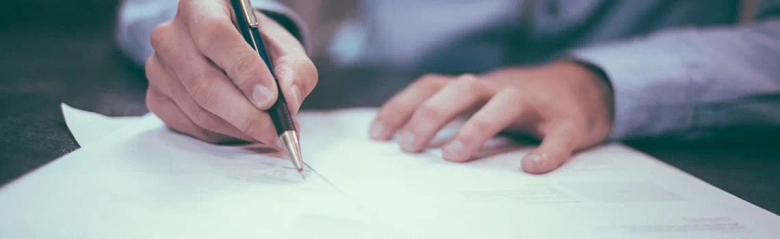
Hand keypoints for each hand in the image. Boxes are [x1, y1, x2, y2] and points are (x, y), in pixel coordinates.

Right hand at [145, 0, 316, 143]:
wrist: (234, 54)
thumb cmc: (260, 46)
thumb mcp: (286, 50)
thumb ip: (295, 71)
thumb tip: (289, 101)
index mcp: (202, 5)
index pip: (216, 36)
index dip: (243, 69)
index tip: (270, 98)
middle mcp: (171, 33)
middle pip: (203, 81)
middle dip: (246, 114)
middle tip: (277, 131)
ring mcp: (158, 66)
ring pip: (198, 109)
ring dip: (239, 128)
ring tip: (268, 132)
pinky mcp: (156, 96)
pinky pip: (190, 125)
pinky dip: (222, 134)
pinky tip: (243, 129)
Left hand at [370, 61, 613, 173]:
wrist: (584, 89)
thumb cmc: (522, 104)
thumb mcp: (482, 103)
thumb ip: (452, 117)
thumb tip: (406, 145)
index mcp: (477, 87)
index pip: (432, 86)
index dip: (402, 106)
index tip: (378, 134)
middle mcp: (501, 88)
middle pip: (463, 88)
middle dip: (432, 114)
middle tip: (409, 147)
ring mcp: (536, 104)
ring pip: (505, 103)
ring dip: (477, 126)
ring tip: (454, 156)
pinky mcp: (568, 122)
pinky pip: (558, 135)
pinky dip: (547, 151)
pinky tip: (532, 167)